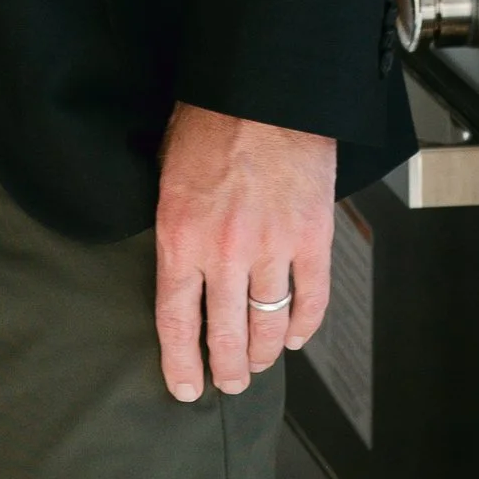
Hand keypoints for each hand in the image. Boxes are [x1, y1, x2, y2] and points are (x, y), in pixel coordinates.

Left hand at [152, 102, 335, 402]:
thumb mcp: (166, 176)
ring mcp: (273, 248)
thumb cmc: (210, 122)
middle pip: (224, 334)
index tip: (186, 388)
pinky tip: (292, 337)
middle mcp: (224, 251)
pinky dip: (302, 325)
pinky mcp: (312, 237)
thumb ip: (174, 229)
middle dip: (226, 369)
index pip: (176, 321)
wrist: (264, 90)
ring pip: (267, 324)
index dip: (182, 363)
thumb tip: (178, 271)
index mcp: (179, 236)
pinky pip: (311, 299)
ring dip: (262, 352)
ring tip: (257, 365)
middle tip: (228, 384)